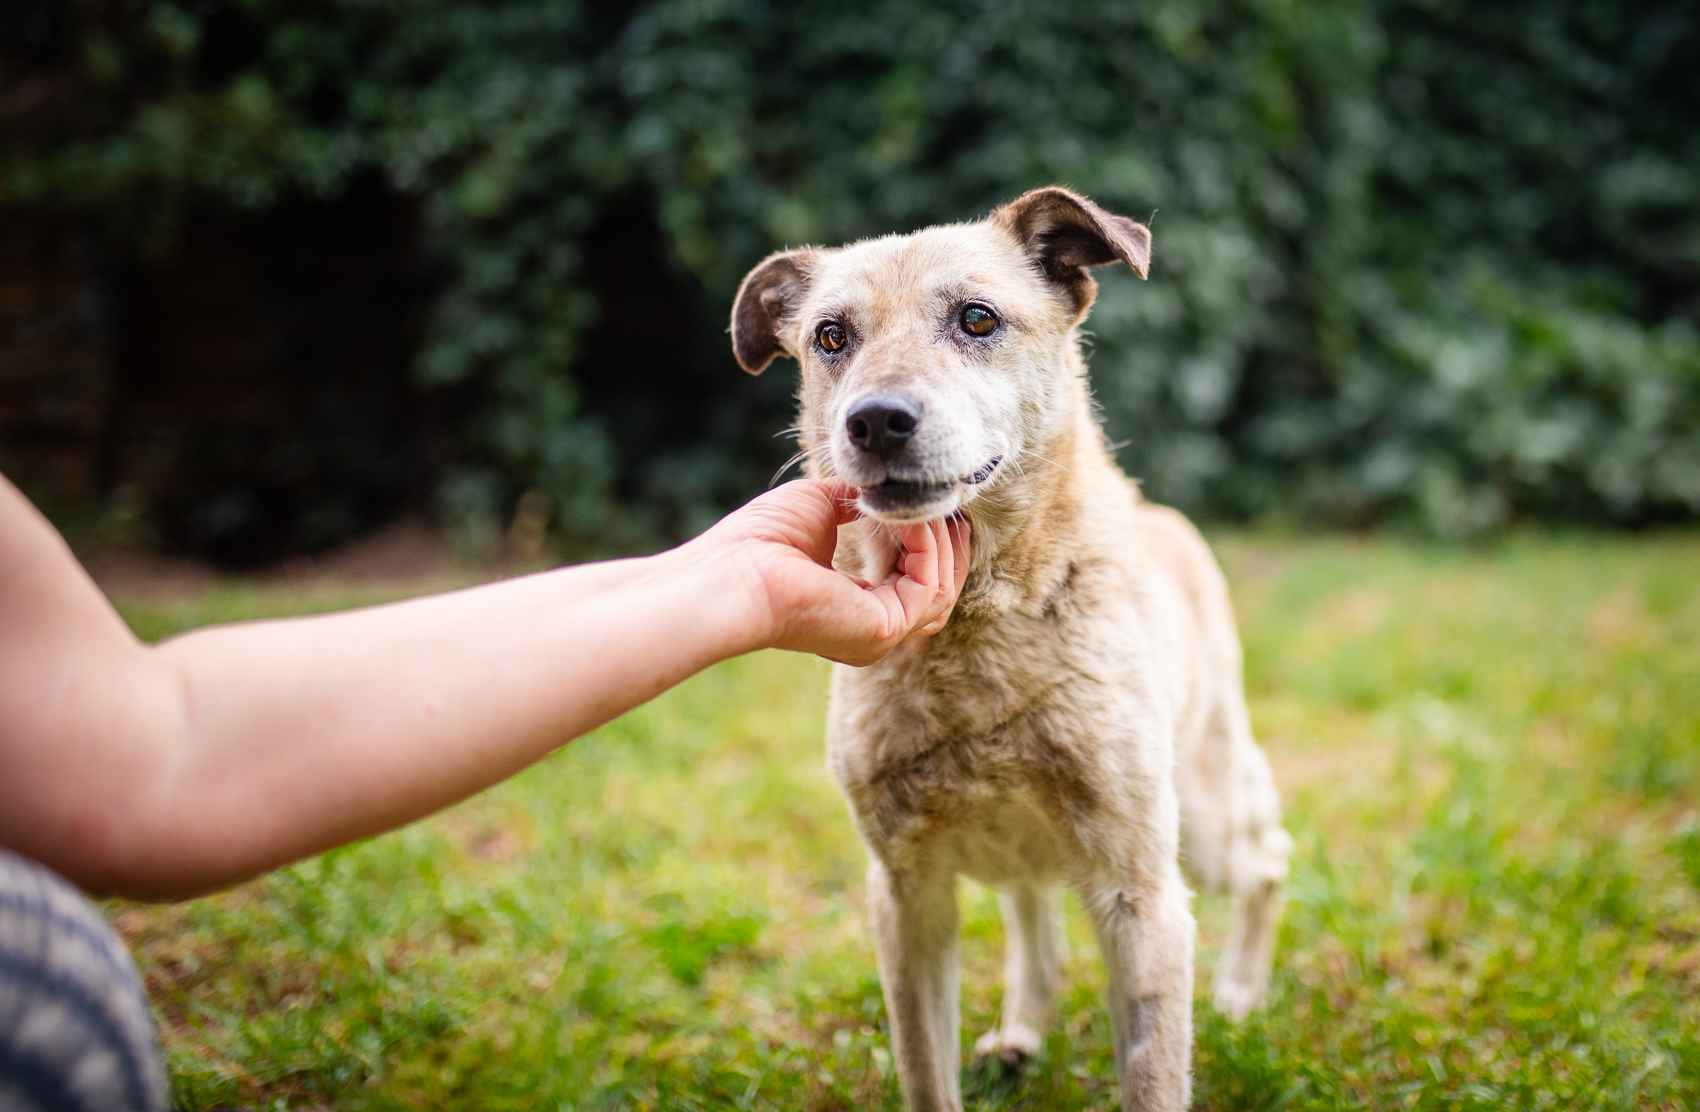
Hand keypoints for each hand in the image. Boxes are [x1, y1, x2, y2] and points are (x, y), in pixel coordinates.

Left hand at [683, 480, 970, 665]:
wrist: (731, 571)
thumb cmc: (759, 540)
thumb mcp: (821, 506)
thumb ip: (858, 502)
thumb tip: (884, 488)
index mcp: (853, 609)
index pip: (914, 584)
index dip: (930, 544)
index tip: (936, 504)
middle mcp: (871, 629)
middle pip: (938, 592)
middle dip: (948, 544)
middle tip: (947, 500)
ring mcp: (881, 635)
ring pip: (940, 590)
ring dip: (939, 540)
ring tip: (925, 501)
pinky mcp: (884, 628)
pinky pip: (928, 584)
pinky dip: (926, 544)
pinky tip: (908, 514)